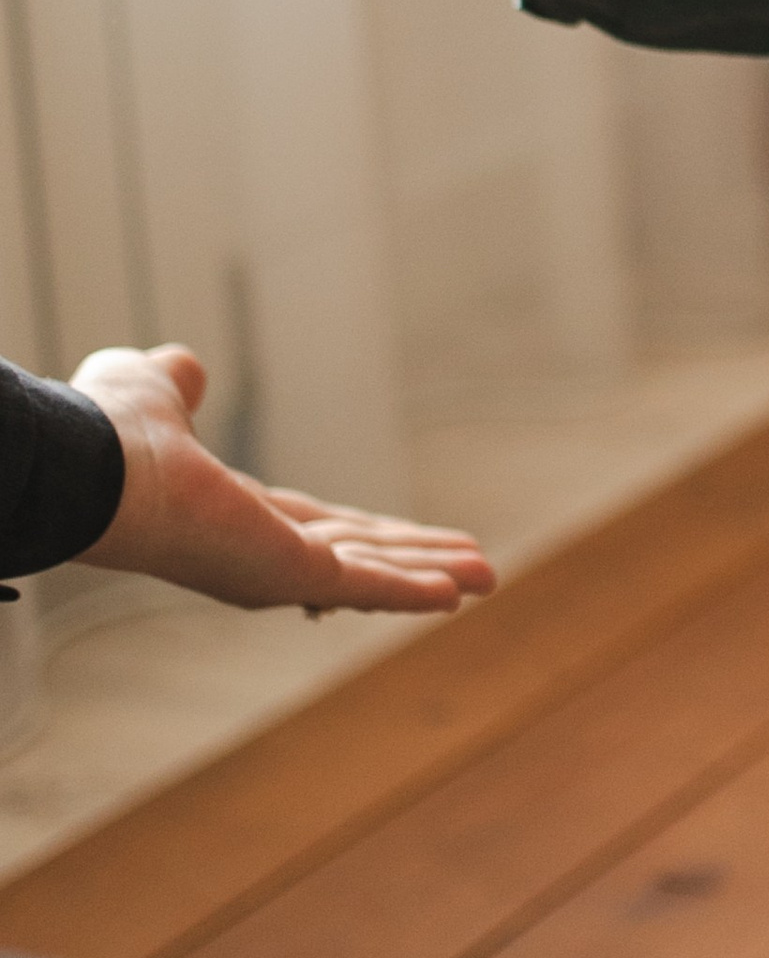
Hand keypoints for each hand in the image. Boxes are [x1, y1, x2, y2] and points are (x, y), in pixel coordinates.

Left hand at [74, 346, 494, 613]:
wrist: (92, 465)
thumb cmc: (106, 433)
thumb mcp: (150, 391)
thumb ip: (175, 384)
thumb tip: (183, 366)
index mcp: (232, 515)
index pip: (314, 528)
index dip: (365, 533)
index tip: (408, 536)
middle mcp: (257, 554)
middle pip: (357, 558)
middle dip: (415, 562)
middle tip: (472, 569)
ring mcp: (276, 571)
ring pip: (372, 573)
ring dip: (431, 576)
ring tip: (487, 576)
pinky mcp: (292, 575)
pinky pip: (366, 584)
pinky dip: (414, 590)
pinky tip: (458, 591)